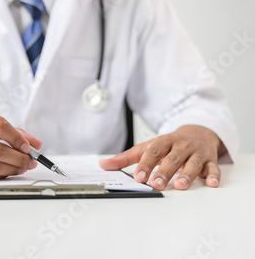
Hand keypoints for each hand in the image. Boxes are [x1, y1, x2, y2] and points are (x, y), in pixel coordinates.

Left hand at [99, 125, 226, 190]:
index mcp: (163, 142)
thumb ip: (126, 158)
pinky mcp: (209, 160)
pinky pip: (212, 167)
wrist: (197, 132)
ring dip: (187, 174)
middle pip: (171, 159)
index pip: (153, 152)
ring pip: (192, 163)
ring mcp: (195, 153)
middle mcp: (179, 146)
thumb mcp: (147, 147)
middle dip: (164, 172)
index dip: (146, 164)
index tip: (139, 177)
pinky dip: (213, 175)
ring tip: (180, 185)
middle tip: (156, 184)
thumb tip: (103, 165)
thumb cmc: (169, 144)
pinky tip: (211, 183)